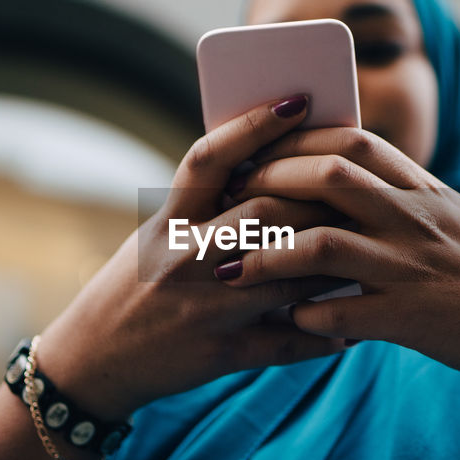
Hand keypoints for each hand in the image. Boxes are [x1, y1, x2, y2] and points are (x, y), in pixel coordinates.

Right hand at [31, 95, 349, 420]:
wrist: (94, 359)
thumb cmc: (138, 285)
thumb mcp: (159, 236)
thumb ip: (208, 205)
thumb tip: (279, 165)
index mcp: (168, 221)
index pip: (210, 159)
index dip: (254, 125)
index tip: (299, 100)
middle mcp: (182, 258)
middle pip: (262, 212)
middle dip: (315, 199)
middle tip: (354, 188)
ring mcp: (202, 307)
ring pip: (284, 274)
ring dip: (331, 262)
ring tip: (365, 248)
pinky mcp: (220, 353)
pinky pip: (286, 341)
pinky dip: (322, 333)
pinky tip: (351, 328)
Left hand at [222, 127, 459, 415]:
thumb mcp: (448, 219)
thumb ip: (399, 197)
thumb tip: (341, 177)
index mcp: (424, 190)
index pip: (355, 142)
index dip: (299, 141)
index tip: (259, 150)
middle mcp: (416, 219)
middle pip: (329, 177)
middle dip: (269, 183)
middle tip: (229, 201)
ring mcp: (413, 268)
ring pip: (322, 246)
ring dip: (267, 256)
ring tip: (228, 271)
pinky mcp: (411, 319)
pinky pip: (341, 314)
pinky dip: (304, 315)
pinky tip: (282, 321)